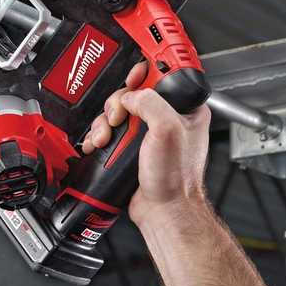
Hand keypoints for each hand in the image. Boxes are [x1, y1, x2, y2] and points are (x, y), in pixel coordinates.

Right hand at [82, 62, 210, 226]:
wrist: (163, 211)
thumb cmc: (176, 178)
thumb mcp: (167, 129)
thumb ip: (150, 103)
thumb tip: (130, 97)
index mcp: (186, 110)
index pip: (162, 77)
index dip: (144, 74)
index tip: (133, 78)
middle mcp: (167, 119)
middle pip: (132, 94)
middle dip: (117, 105)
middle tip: (118, 119)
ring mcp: (148, 134)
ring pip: (117, 113)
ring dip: (105, 123)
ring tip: (107, 138)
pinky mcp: (132, 148)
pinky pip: (110, 132)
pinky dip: (100, 136)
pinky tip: (99, 144)